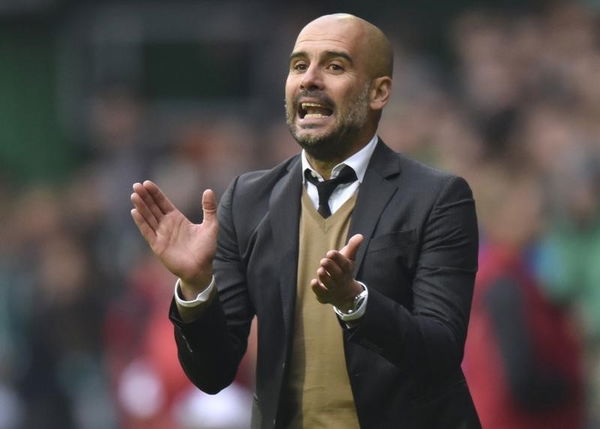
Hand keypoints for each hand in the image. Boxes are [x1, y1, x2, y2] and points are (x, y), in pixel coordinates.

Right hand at [130, 180, 217, 297]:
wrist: (202, 269)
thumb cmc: (206, 249)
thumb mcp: (211, 225)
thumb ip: (209, 208)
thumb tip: (209, 190)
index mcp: (177, 219)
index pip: (163, 203)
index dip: (155, 193)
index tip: (147, 183)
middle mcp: (167, 225)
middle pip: (153, 208)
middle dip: (145, 197)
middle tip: (136, 185)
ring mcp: (161, 235)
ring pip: (148, 218)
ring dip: (141, 207)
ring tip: (134, 195)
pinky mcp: (158, 246)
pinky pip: (148, 232)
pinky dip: (141, 222)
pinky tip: (135, 212)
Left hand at [311, 234, 363, 310]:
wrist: (346, 294)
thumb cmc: (344, 271)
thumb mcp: (349, 259)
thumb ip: (353, 247)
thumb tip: (360, 236)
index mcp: (347, 270)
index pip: (344, 264)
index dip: (338, 258)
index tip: (331, 252)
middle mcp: (340, 280)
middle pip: (337, 275)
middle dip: (330, 267)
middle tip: (324, 260)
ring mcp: (333, 288)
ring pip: (329, 284)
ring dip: (324, 277)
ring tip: (320, 270)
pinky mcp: (324, 295)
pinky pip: (321, 293)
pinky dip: (317, 288)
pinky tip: (313, 282)